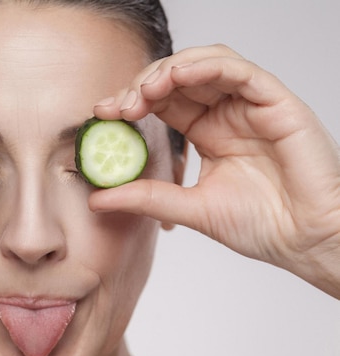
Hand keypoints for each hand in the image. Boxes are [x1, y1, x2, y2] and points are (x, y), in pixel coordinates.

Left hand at [91, 45, 339, 297]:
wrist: (305, 241)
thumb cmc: (261, 225)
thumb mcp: (190, 208)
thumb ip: (146, 198)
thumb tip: (98, 199)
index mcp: (207, 132)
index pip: (163, 102)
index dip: (132, 101)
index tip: (103, 113)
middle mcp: (226, 114)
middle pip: (178, 79)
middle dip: (144, 85)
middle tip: (121, 106)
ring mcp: (250, 106)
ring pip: (205, 64)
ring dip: (170, 71)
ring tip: (145, 91)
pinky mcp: (275, 102)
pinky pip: (239, 71)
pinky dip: (207, 66)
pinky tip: (179, 76)